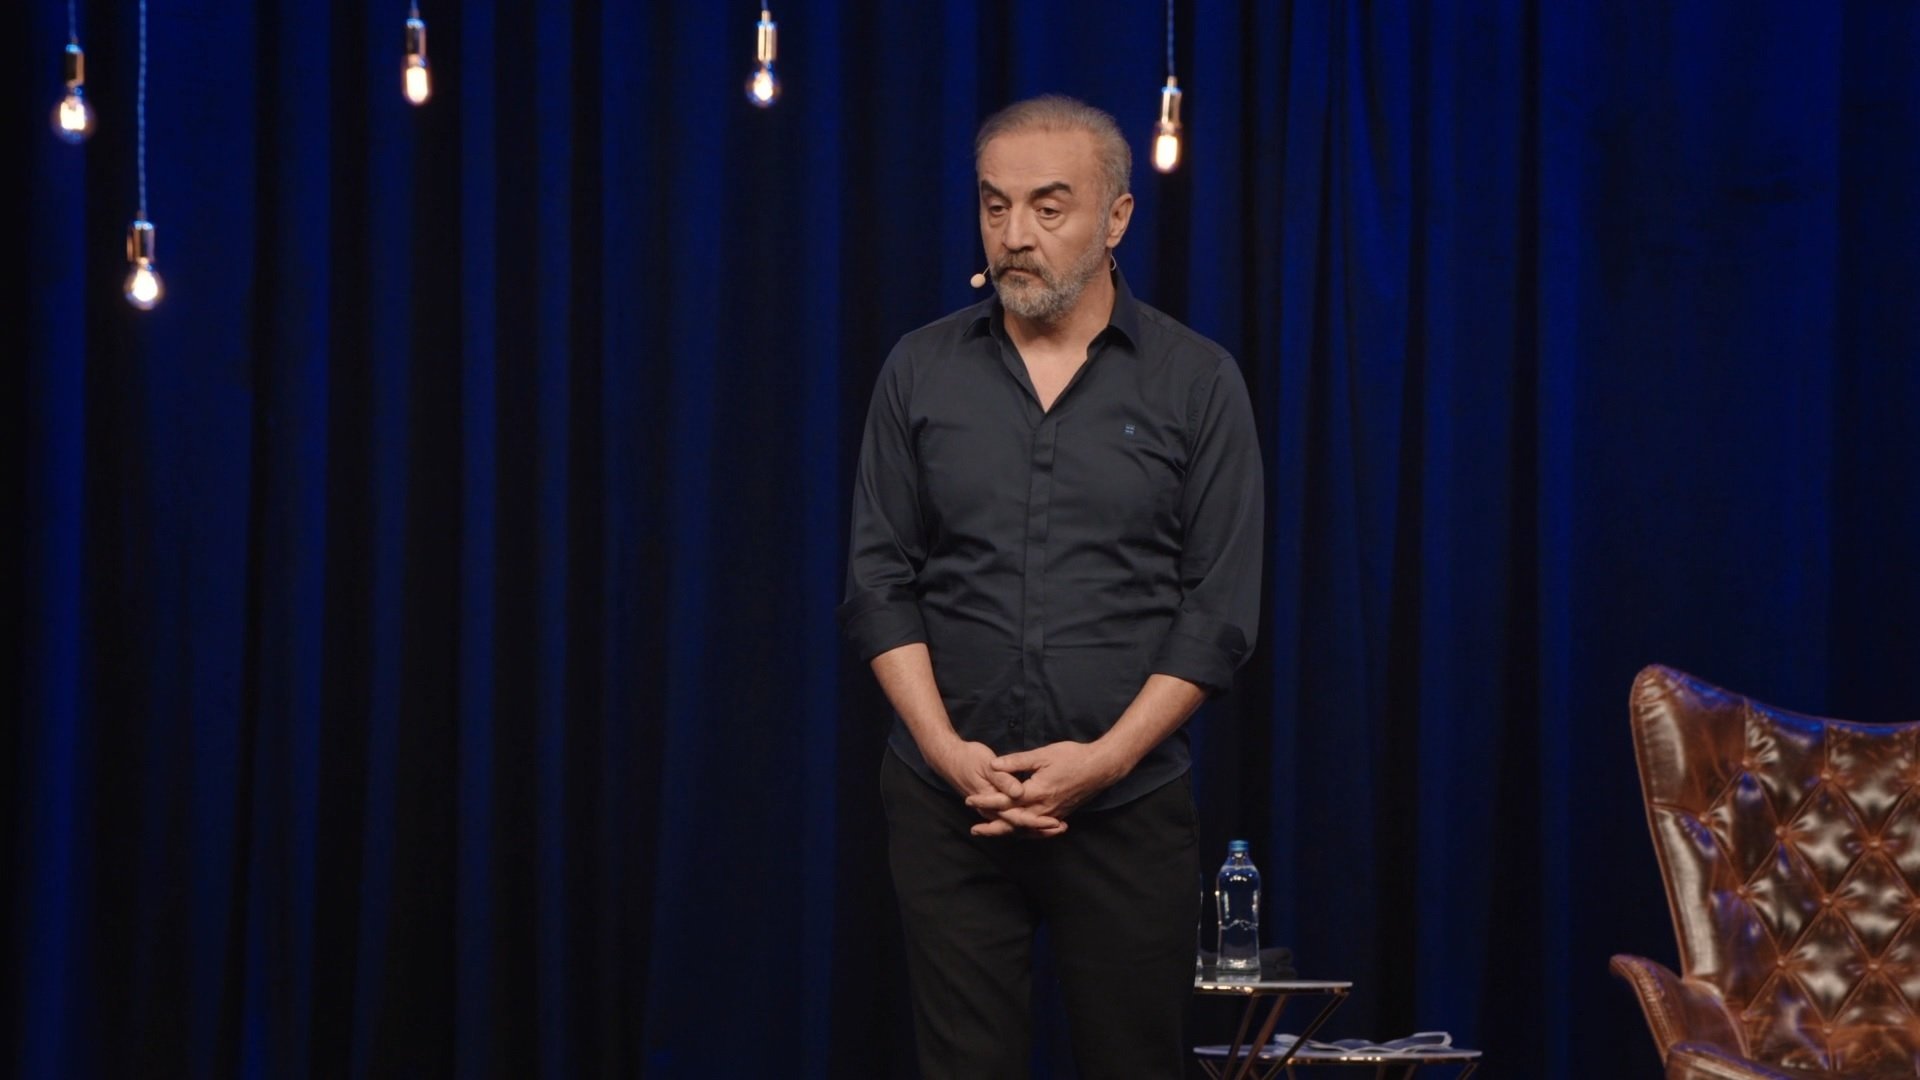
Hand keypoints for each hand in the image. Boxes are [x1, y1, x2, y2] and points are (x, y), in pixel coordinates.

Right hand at [924, 738, 1065, 836]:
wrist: (948, 759)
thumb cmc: (968, 758)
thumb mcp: (985, 764)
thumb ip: (1003, 779)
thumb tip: (1018, 791)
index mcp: (992, 801)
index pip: (1017, 818)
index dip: (1038, 821)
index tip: (1055, 822)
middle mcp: (991, 811)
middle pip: (1020, 827)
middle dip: (1042, 829)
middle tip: (1062, 827)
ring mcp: (992, 810)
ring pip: (1017, 826)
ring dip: (1037, 828)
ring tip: (1058, 827)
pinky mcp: (994, 806)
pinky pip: (1013, 820)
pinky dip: (1028, 822)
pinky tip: (1041, 820)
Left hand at [965, 740, 1130, 838]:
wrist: (1101, 767)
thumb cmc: (1073, 757)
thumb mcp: (1043, 755)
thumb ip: (1017, 762)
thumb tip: (994, 765)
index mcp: (1036, 791)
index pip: (1005, 800)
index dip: (985, 801)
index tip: (969, 800)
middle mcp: (1043, 808)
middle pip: (1012, 822)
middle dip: (992, 826)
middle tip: (974, 829)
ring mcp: (1052, 814)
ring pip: (1025, 828)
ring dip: (1006, 831)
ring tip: (991, 833)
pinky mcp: (1060, 815)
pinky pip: (1038, 828)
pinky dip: (1024, 831)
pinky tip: (1017, 831)